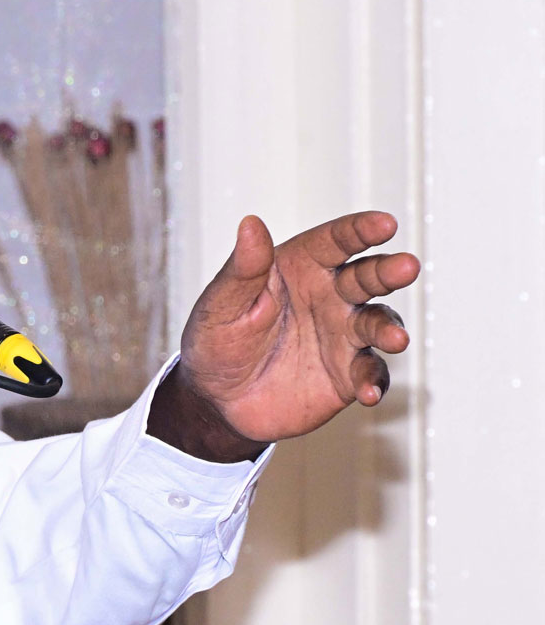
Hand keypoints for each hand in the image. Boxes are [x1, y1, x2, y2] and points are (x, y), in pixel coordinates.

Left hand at [152, 212, 418, 461]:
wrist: (217, 400)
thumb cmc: (217, 341)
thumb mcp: (222, 303)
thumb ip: (243, 268)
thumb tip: (250, 223)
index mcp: (300, 267)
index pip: (334, 241)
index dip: (360, 230)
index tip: (384, 224)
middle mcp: (329, 295)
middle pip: (367, 276)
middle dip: (388, 271)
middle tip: (406, 267)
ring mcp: (342, 334)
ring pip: (377, 322)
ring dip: (388, 329)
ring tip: (395, 339)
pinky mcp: (347, 373)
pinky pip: (369, 373)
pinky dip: (372, 381)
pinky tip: (368, 393)